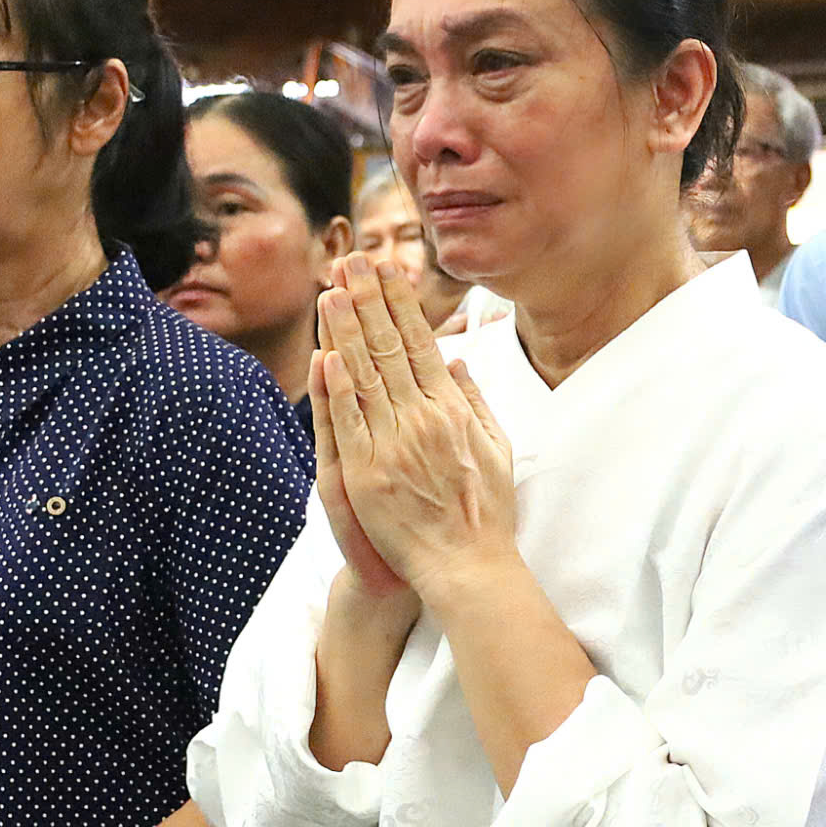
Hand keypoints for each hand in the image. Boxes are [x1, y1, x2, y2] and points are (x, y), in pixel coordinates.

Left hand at [316, 255, 515, 600]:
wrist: (467, 566)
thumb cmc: (484, 511)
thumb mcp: (496, 447)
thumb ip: (475, 400)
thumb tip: (456, 359)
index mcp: (454, 409)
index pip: (422, 342)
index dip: (401, 303)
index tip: (387, 270)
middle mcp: (424, 419)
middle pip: (391, 347)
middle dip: (369, 300)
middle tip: (353, 260)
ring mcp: (394, 445)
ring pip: (367, 376)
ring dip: (347, 330)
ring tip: (332, 290)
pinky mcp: (369, 474)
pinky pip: (351, 423)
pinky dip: (338, 388)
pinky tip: (328, 354)